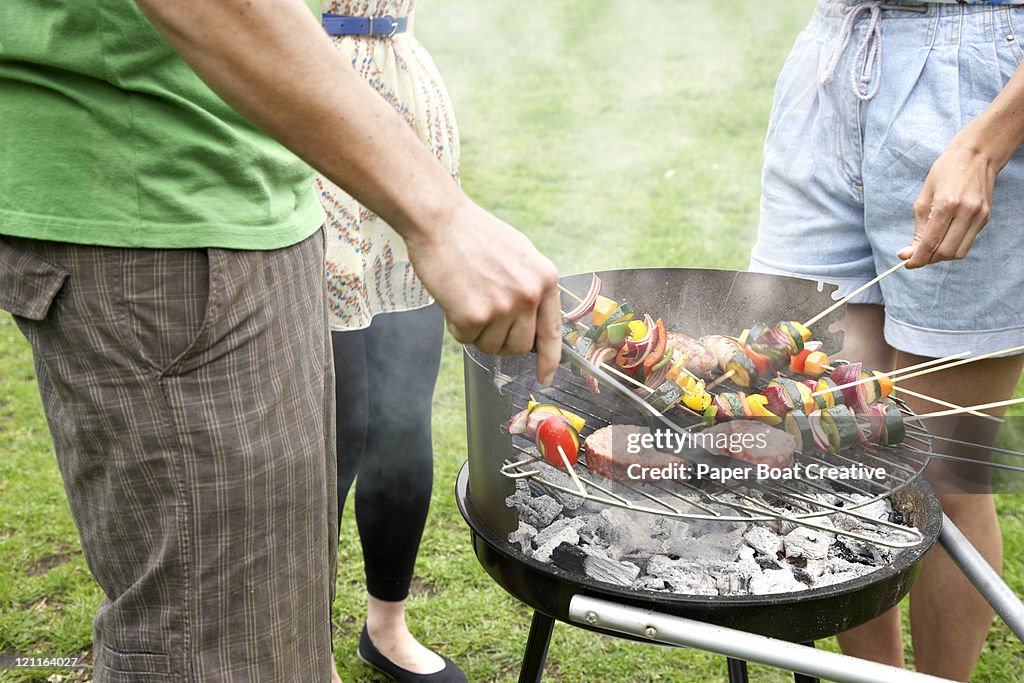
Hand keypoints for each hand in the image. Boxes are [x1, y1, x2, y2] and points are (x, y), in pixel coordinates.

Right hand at [406, 199, 561, 384]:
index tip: (545, 376)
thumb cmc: (474, 235)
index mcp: (545, 279)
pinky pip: (466, 339)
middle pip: (519, 346)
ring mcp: (503, 307)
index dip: (549, 359)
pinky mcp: (475, 316)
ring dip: (476, 331)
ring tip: (467, 297)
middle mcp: (530, 295)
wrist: (440, 221)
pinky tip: (453, 298)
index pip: (552, 331)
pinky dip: (456, 325)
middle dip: (500, 340)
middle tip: (482, 317)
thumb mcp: (519, 255)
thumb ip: (531, 288)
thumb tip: (532, 323)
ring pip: (491, 346)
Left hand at [897, 145, 996, 268]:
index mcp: (946, 204)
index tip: (907, 264)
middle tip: (917, 256)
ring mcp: (979, 216)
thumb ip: (917, 229)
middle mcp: (966, 212)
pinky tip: (943, 239)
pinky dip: (953, 247)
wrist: (975, 155)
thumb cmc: (944, 172)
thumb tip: (906, 254)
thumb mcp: (924, 198)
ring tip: (929, 248)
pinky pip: (967, 243)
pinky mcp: (986, 218)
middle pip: (946, 252)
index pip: (931, 243)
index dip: (917, 258)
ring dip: (941, 256)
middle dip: (928, 259)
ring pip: (959, 252)